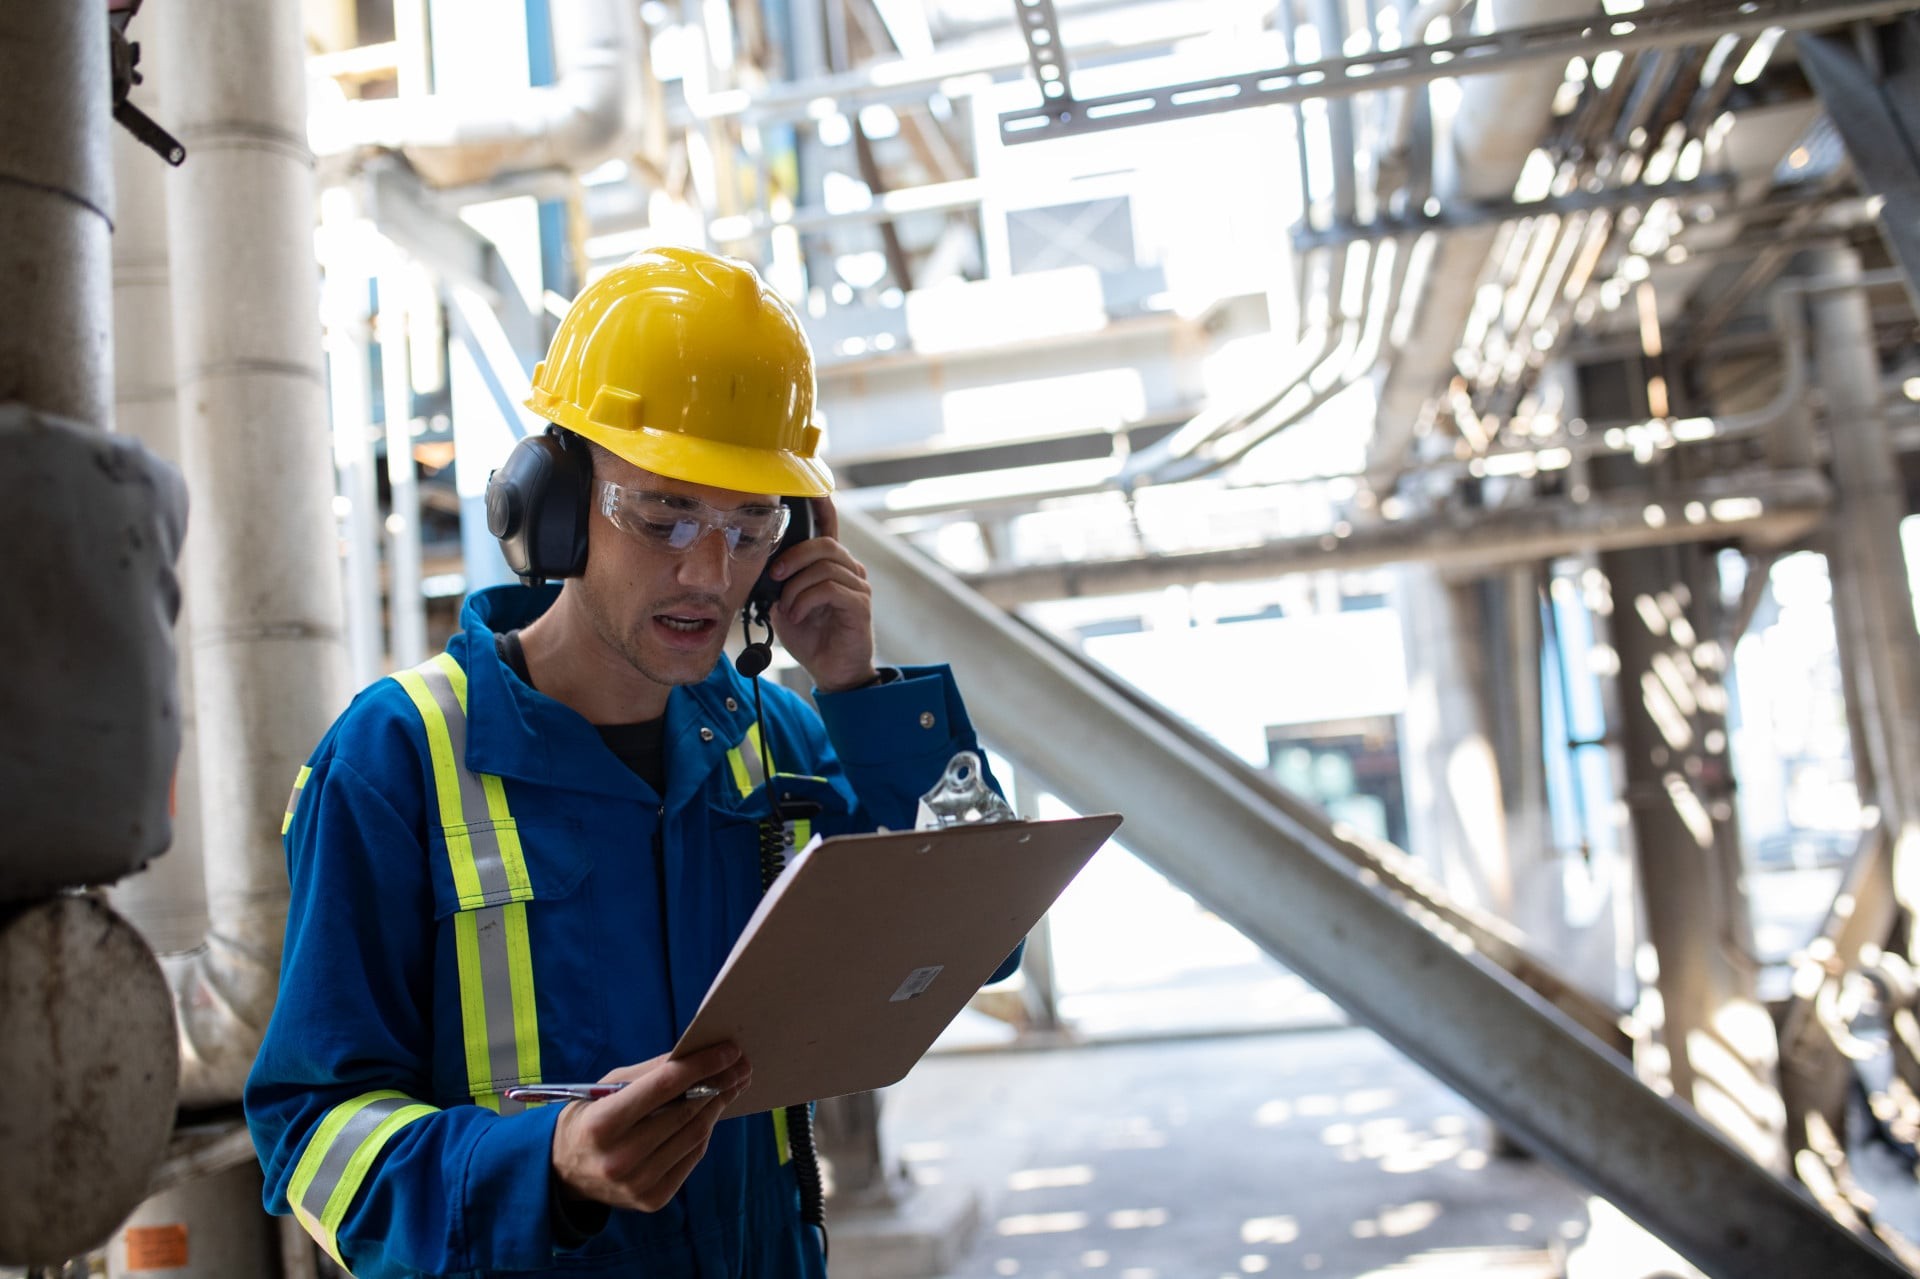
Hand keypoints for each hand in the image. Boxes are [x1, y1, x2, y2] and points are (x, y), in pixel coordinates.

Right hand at [550, 1044, 750, 1212]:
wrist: (563, 1172)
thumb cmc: (589, 1118)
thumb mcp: (607, 1087)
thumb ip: (651, 1072)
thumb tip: (696, 1054)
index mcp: (603, 1123)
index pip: (664, 1086)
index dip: (701, 1065)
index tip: (730, 1050)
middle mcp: (620, 1158)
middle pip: (685, 1112)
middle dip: (719, 1084)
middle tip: (741, 1065)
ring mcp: (638, 1183)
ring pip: (695, 1135)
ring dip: (719, 1106)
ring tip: (733, 1085)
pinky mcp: (652, 1199)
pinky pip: (691, 1157)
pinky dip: (705, 1132)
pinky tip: (712, 1113)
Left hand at [767, 495, 878, 691]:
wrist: (832, 672)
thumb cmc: (811, 637)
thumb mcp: (786, 606)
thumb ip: (781, 584)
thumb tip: (768, 568)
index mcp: (832, 566)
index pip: (829, 528)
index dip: (823, 506)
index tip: (812, 490)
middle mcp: (850, 570)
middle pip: (823, 544)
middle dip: (793, 558)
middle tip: (775, 578)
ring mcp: (858, 587)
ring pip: (823, 567)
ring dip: (795, 589)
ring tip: (788, 610)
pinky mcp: (860, 605)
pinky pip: (829, 589)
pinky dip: (805, 601)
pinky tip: (798, 615)